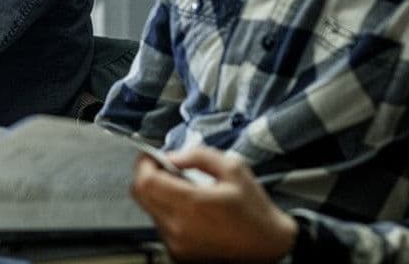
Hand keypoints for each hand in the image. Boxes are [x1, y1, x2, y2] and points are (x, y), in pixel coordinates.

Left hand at [131, 147, 297, 262]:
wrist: (266, 245)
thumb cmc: (254, 209)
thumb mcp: (234, 168)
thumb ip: (199, 156)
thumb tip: (172, 155)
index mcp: (193, 204)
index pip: (147, 182)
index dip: (144, 163)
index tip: (152, 155)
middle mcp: (180, 227)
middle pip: (141, 195)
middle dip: (148, 175)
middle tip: (165, 167)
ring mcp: (177, 243)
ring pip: (150, 209)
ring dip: (158, 194)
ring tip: (183, 189)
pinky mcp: (178, 252)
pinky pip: (160, 225)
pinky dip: (167, 211)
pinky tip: (189, 207)